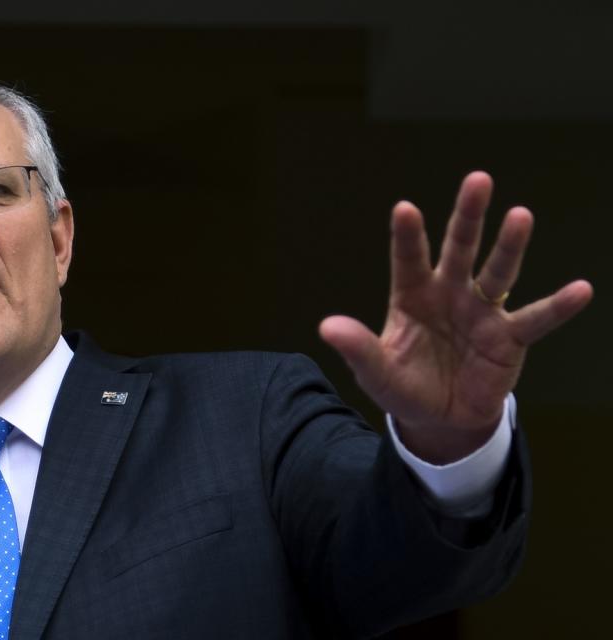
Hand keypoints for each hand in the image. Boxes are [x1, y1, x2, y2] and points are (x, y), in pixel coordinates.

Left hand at [319, 171, 592, 462]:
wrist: (440, 419)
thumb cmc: (405, 385)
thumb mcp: (376, 372)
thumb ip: (357, 348)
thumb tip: (327, 327)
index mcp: (412, 296)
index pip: (408, 260)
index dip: (407, 236)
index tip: (405, 208)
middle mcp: (449, 294)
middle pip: (459, 248)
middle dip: (468, 216)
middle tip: (478, 180)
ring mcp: (481, 312)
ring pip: (497, 273)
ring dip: (509, 246)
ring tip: (520, 215)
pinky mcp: (508, 338)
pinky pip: (535, 320)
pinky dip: (557, 307)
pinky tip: (580, 289)